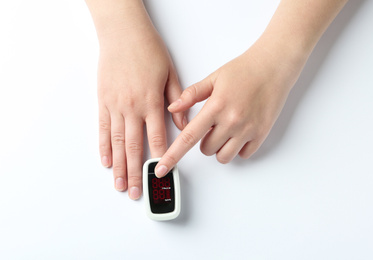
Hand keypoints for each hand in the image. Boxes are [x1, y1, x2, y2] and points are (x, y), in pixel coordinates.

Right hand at [98, 29, 185, 198]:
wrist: (123, 33)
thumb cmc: (148, 50)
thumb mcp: (170, 74)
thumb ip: (178, 101)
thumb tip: (183, 123)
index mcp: (152, 101)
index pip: (157, 137)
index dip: (160, 159)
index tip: (161, 175)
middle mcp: (132, 107)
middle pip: (135, 147)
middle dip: (136, 172)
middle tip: (136, 191)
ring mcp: (115, 106)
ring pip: (117, 143)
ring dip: (118, 166)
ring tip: (119, 184)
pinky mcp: (103, 101)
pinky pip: (103, 129)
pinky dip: (104, 147)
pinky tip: (105, 161)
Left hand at [155, 40, 306, 176]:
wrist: (273, 66)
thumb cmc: (244, 70)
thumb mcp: (213, 78)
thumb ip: (191, 95)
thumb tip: (173, 108)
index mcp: (215, 106)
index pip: (189, 137)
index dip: (173, 155)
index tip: (162, 168)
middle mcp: (231, 121)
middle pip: (206, 150)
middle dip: (204, 142)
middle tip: (212, 126)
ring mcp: (248, 129)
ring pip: (224, 156)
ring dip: (220, 148)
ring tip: (225, 131)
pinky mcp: (261, 134)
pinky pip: (244, 155)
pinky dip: (238, 149)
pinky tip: (239, 134)